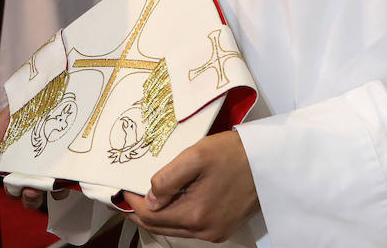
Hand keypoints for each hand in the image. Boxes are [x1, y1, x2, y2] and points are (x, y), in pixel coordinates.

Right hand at [0, 106, 68, 209]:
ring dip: (49, 192)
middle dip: (29, 197)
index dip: (13, 189)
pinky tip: (62, 175)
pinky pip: (69, 181)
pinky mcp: (69, 166)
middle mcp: (33, 170)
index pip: (12, 186)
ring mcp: (52, 168)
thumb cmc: (21, 111)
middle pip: (30, 195)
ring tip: (47, 185)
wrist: (47, 94)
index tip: (15, 183)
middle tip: (31, 189)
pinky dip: (65, 183)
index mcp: (14, 165)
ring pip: (50, 192)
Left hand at [122, 131, 258, 242]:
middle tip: (123, 195)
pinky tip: (167, 200)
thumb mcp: (196, 156)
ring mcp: (215, 231)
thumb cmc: (234, 154)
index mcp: (196, 215)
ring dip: (156, 214)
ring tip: (140, 195)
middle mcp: (205, 230)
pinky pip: (189, 225)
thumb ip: (168, 178)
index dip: (130, 204)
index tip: (117, 190)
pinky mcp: (222, 227)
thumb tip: (149, 198)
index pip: (151, 216)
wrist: (269, 162)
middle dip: (139, 212)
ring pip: (174, 227)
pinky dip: (174, 214)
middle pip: (160, 226)